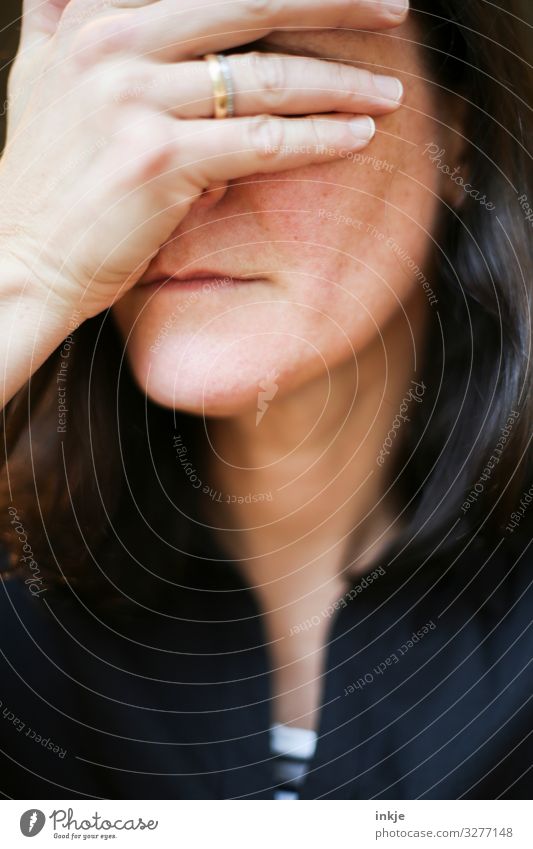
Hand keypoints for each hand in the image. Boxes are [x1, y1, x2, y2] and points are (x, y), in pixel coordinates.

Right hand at [0, 0, 407, 320]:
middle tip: (392, 7)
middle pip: (251, 1)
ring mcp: (134, 98)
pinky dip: (319, 139)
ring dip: (342, 83)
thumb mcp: (39, 74)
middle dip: (335, 2)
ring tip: (387, 92)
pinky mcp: (157, 159)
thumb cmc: (42, 178)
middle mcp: (114, 43)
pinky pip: (262, 142)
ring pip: (266, 77)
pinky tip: (358, 137)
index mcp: (96, 15)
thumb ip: (64, 17)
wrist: (20, 257)